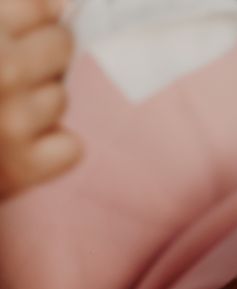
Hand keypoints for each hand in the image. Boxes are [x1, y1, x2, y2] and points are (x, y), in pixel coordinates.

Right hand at [0, 0, 80, 198]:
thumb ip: (11, 13)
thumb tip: (60, 7)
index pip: (40, 7)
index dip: (31, 20)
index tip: (12, 36)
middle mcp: (2, 73)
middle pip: (61, 44)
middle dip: (42, 58)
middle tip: (6, 78)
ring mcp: (11, 121)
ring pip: (61, 97)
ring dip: (39, 105)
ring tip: (0, 114)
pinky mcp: (24, 165)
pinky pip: (71, 148)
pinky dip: (53, 150)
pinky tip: (22, 148)